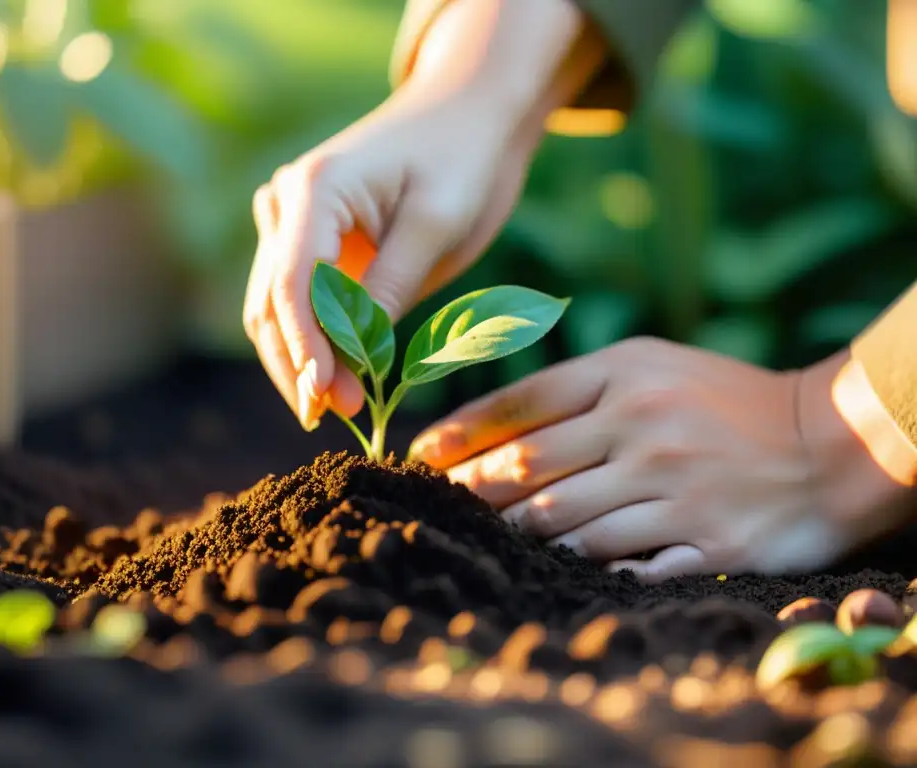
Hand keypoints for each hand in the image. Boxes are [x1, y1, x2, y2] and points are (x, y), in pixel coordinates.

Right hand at [242, 0, 586, 428]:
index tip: (324, 397)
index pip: (292, 281)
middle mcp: (287, 204)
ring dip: (302, 360)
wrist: (470, 119)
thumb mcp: (435, 226)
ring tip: (341, 408)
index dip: (304, 346)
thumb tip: (353, 362)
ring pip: (276, 310)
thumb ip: (389, 289)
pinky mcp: (312, 245)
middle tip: (337, 416)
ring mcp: (293, 224)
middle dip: (301, 363)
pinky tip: (339, 379)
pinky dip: (316, 342)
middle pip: (273, 302)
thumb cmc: (461, 160)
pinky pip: (301, 304)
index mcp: (314, 187)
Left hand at [408, 338, 914, 581]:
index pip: (520, 403)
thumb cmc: (723, 400)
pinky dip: (581, 570)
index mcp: (624, 375)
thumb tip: (494, 429)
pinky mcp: (707, 541)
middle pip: (528, 466)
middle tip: (434, 504)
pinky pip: (623, 565)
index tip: (417, 456)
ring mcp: (675, 487)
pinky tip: (551, 570)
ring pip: (564, 521)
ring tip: (483, 539)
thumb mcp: (652, 366)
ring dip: (515, 533)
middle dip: (470, 490)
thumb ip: (579, 388)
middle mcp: (642, 427)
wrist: (827, 440)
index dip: (459, 433)